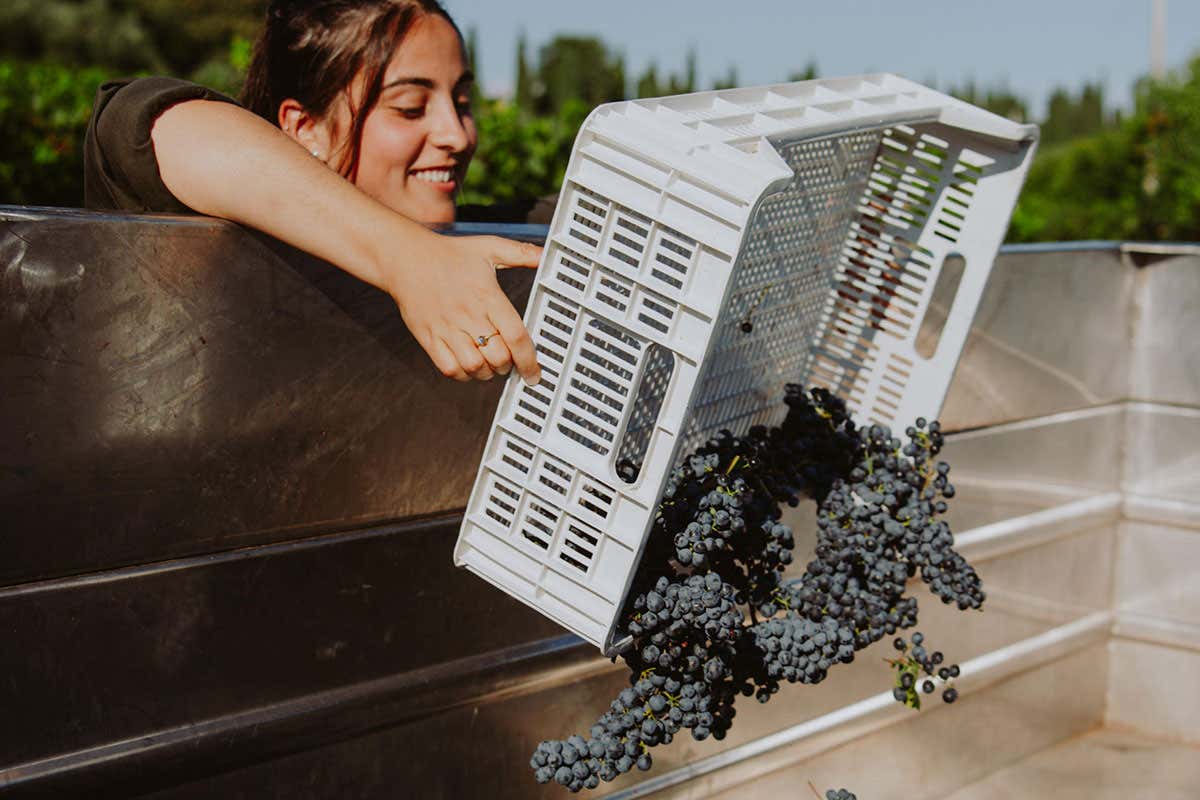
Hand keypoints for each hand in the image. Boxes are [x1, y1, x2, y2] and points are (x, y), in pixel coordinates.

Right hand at [385, 233, 542, 383]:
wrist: (406, 257)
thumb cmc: (448, 254)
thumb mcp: (489, 247)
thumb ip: (520, 253)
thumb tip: (543, 256)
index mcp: (487, 296)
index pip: (516, 336)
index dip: (529, 360)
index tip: (534, 372)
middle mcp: (468, 315)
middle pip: (498, 357)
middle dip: (509, 366)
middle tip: (510, 360)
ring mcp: (446, 328)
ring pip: (475, 367)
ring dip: (488, 372)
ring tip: (490, 363)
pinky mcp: (428, 337)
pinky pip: (449, 369)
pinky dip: (463, 375)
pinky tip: (469, 365)